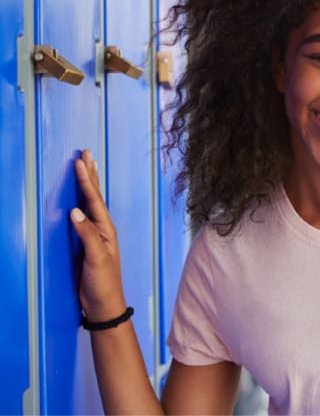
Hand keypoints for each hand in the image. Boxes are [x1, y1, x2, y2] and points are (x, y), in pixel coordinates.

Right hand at [70, 149, 126, 322]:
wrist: (104, 304)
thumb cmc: (103, 283)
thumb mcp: (96, 259)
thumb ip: (87, 236)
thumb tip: (75, 212)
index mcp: (106, 230)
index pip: (94, 200)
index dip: (87, 181)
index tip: (80, 162)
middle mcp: (102, 229)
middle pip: (95, 196)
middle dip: (90, 174)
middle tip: (86, 153)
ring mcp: (95, 235)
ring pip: (90, 203)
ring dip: (87, 184)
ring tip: (85, 166)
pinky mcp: (87, 243)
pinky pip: (84, 215)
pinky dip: (81, 201)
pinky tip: (78, 197)